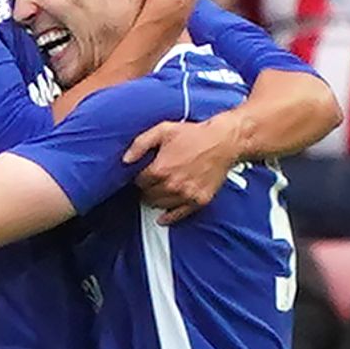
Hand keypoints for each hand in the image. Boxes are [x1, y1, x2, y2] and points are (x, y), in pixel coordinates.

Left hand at [123, 115, 242, 223]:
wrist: (224, 142)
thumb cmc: (193, 134)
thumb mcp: (163, 130)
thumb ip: (140, 144)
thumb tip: (125, 160)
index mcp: (160, 169)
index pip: (138, 182)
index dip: (138, 178)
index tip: (141, 175)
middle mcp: (172, 185)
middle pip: (147, 196)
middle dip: (145, 189)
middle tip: (149, 183)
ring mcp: (186, 195)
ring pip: (160, 206)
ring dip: (155, 200)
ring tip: (157, 192)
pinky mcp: (198, 201)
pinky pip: (178, 215)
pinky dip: (168, 217)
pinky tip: (163, 217)